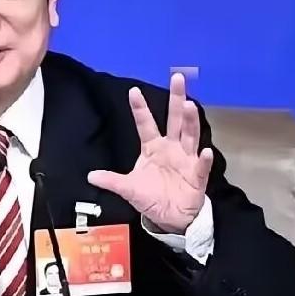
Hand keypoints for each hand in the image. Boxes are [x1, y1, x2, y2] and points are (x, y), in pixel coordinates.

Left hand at [87, 73, 213, 233]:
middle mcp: (171, 148)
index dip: (140, 109)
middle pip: (175, 120)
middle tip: (177, 78)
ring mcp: (186, 160)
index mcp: (153, 147)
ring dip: (190, 121)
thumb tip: (90, 176)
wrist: (170, 217)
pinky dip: (203, 160)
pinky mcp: (197, 176)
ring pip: (190, 136)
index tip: (133, 91)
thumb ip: (112, 181)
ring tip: (188, 105)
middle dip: (176, 99)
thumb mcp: (128, 188)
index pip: (146, 124)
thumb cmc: (151, 197)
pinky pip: (201, 166)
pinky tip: (203, 151)